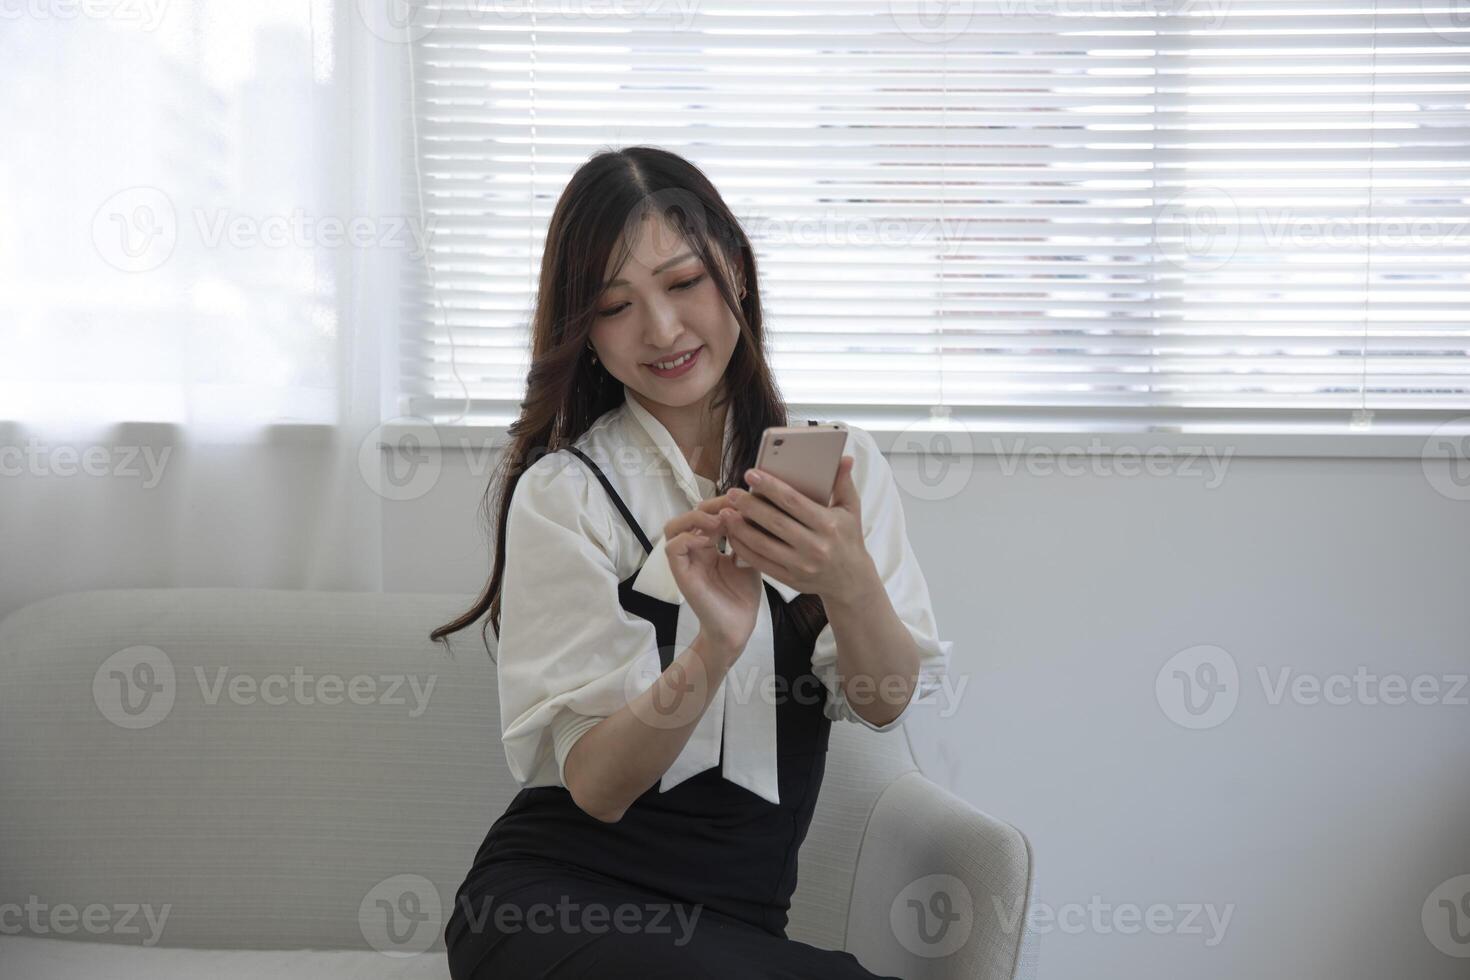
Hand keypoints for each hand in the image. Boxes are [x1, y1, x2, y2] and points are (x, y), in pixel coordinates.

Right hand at [663, 496, 761, 657]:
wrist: (737, 629)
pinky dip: (688, 538)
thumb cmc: (743, 597)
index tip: (743, 500)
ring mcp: (686, 562)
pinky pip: (673, 548)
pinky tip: (709, 540)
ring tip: (719, 522)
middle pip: (689, 514)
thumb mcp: (750, 559)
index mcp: (709, 546)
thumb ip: (746, 537)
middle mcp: (694, 551)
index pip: (707, 514)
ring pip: (673, 527)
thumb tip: (749, 510)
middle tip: (732, 506)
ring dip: (695, 518)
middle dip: (710, 505)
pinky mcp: (681, 574)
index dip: (722, 503)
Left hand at [719, 456, 876, 604]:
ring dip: (740, 528)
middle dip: (749, 506)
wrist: (851, 580)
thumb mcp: (851, 510)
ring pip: (763, 544)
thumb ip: (844, 483)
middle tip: (732, 492)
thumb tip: (844, 458)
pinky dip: (744, 548)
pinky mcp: (790, 579)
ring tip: (725, 512)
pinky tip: (732, 535)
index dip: (770, 487)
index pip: (794, 501)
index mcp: (828, 525)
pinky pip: (761, 562)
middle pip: (774, 522)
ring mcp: (801, 565)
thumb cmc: (848, 538)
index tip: (751, 474)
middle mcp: (815, 546)